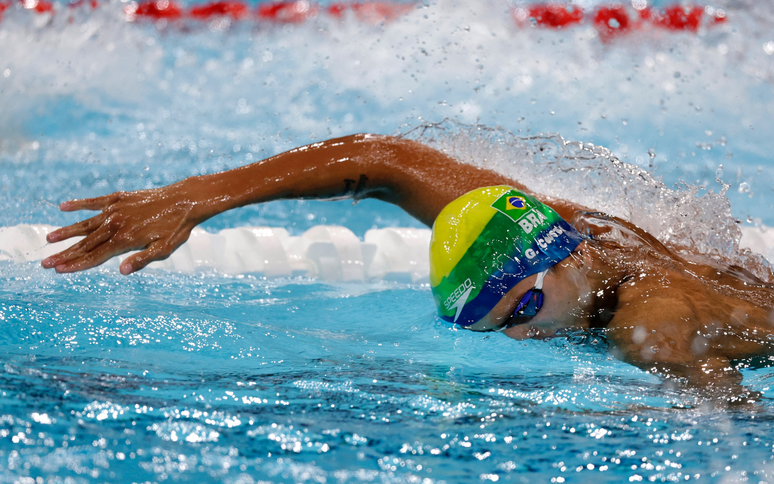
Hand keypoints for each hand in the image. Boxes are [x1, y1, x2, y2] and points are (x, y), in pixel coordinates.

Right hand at [41, 182, 206, 274]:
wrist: (185, 200)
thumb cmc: (176, 228)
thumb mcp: (164, 249)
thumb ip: (142, 260)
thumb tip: (121, 271)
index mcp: (125, 240)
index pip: (95, 256)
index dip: (76, 264)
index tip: (58, 270)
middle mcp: (116, 224)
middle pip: (86, 243)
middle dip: (65, 254)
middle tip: (45, 263)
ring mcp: (116, 210)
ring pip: (86, 223)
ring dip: (67, 232)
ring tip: (49, 239)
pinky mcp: (119, 198)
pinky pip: (95, 202)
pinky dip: (79, 204)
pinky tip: (64, 207)